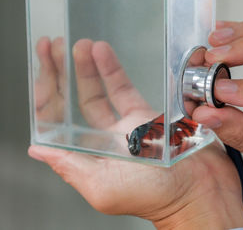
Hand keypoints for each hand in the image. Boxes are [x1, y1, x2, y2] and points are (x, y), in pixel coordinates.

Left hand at [29, 38, 242, 228]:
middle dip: (61, 73)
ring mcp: (126, 127)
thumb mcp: (104, 188)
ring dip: (87, 67)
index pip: (57, 122)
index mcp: (89, 158)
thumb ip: (71, 167)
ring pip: (99, 92)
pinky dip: (114, 70)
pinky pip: (126, 90)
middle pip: (74, 102)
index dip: (46, 93)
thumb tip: (39, 149)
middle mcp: (104, 141)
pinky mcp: (148, 117)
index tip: (43, 67)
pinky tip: (105, 54)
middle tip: (53, 47)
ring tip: (81, 45)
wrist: (201, 189)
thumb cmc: (156, 197)